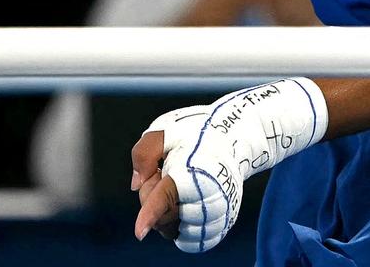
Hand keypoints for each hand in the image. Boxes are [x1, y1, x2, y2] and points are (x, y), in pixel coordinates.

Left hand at [130, 105, 243, 253]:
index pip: (167, 196)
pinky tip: (188, 200)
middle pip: (160, 217)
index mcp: (192, 171)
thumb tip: (136, 185)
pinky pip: (185, 239)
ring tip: (182, 184)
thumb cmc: (196, 135)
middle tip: (167, 171)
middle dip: (154, 197)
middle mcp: (208, 197)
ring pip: (171, 230)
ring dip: (167, 211)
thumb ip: (145, 153)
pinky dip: (179, 223)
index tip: (139, 232)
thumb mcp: (168, 131)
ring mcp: (215, 216)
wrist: (232, 141)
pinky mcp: (218, 228)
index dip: (151, 213)